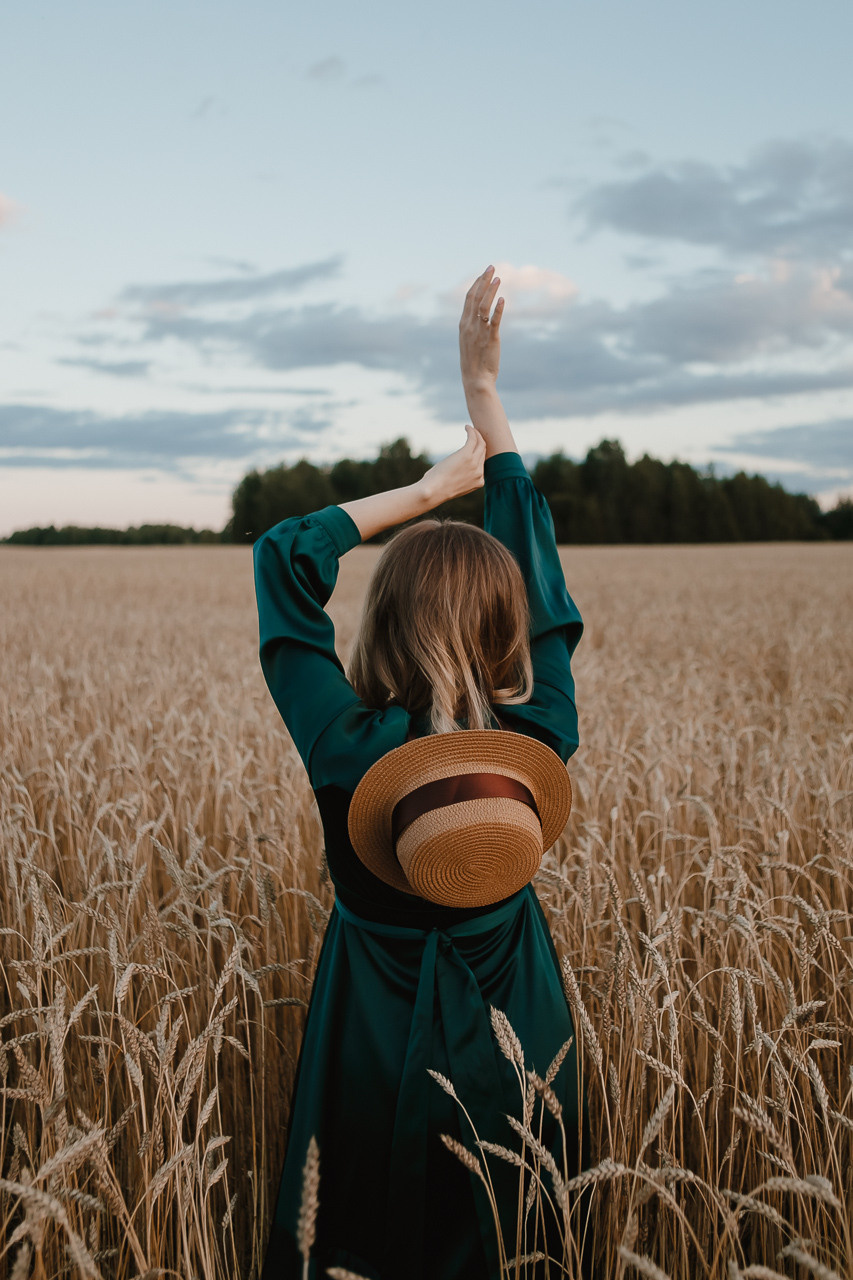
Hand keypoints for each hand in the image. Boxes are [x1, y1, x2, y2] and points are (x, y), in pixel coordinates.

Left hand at [418, 424, 486, 505]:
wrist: (433, 492)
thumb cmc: (437, 490)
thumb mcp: (454, 486)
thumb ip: (461, 479)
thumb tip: (455, 471)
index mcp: (479, 481)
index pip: (483, 463)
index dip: (479, 452)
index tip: (475, 445)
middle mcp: (479, 473)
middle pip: (483, 452)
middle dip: (480, 441)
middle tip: (473, 434)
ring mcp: (474, 464)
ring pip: (481, 444)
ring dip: (476, 434)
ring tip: (470, 429)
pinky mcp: (466, 455)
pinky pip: (473, 439)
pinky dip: (471, 431)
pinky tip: (467, 427)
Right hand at [459, 264, 503, 392]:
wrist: (475, 379)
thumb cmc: (473, 362)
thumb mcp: (469, 341)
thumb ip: (473, 326)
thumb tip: (480, 315)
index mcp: (463, 324)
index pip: (469, 298)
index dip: (477, 283)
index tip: (484, 272)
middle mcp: (469, 326)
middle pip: (475, 297)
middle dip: (483, 280)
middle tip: (492, 266)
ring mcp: (479, 332)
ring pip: (483, 306)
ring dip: (490, 290)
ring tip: (498, 277)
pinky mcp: (490, 339)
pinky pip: (494, 321)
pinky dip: (497, 309)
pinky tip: (502, 299)